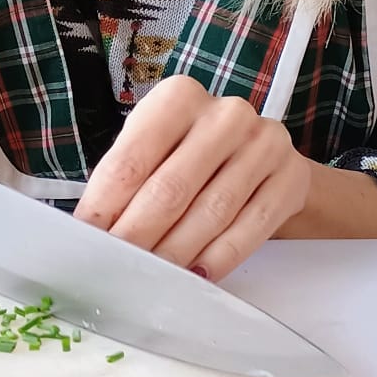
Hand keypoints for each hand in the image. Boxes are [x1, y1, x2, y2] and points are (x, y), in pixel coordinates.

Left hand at [72, 76, 310, 280]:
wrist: (263, 157)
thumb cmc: (192, 155)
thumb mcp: (155, 150)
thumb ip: (126, 181)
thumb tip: (91, 231)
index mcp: (179, 97)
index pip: (131, 160)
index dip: (104, 207)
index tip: (87, 241)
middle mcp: (225, 114)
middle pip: (170, 189)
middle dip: (138, 236)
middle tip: (117, 268)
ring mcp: (263, 143)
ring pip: (211, 212)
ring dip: (176, 253)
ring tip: (152, 278)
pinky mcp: (290, 177)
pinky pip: (250, 227)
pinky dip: (220, 257)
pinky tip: (198, 275)